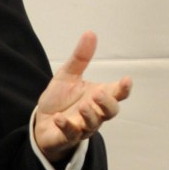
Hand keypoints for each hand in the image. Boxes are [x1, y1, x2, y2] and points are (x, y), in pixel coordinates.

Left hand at [34, 31, 131, 161]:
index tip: (126, 80)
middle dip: (107, 104)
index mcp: (98, 96)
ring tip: (83, 106)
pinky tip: (59, 118)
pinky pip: (70, 134)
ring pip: (93, 125)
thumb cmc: (60, 99)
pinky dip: (66, 126)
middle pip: (111, 112)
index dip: (124, 89)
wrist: (42, 122)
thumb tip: (90, 33)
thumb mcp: (67, 75)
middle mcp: (94, 113)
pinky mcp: (67, 136)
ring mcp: (82, 126)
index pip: (117, 94)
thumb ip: (80, 58)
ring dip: (89, 116)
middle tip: (99, 94)